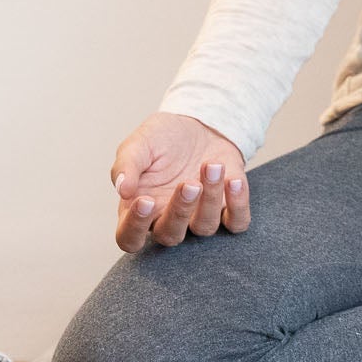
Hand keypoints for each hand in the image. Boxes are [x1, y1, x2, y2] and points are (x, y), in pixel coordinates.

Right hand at [108, 113, 252, 253]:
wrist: (198, 124)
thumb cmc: (161, 139)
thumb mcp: (138, 144)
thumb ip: (126, 165)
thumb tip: (123, 189)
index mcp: (139, 209)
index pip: (129, 238)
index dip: (135, 228)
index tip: (146, 201)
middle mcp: (168, 218)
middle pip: (170, 236)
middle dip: (180, 211)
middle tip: (190, 183)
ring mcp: (199, 217)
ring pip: (205, 227)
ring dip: (211, 198)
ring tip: (212, 165)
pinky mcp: (229, 209)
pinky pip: (237, 223)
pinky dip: (238, 205)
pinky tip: (234, 180)